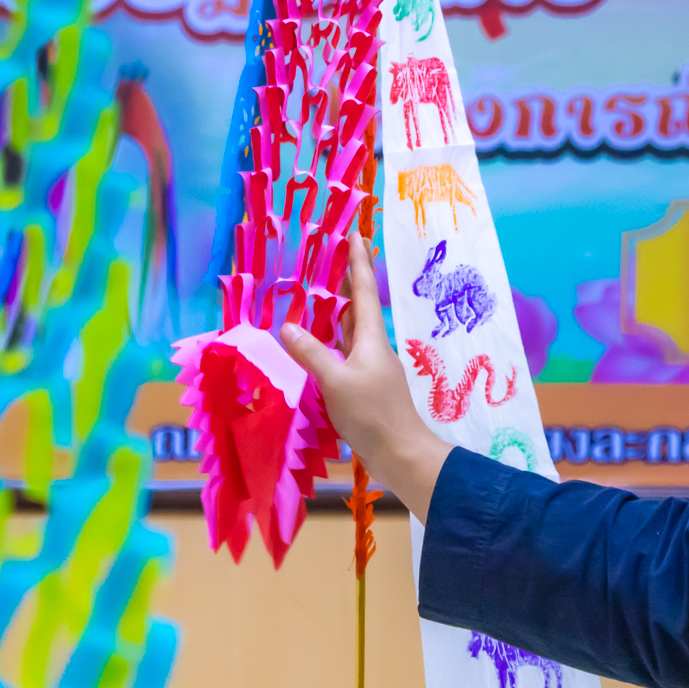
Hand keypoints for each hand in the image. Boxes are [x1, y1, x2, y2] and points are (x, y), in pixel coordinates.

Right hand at [279, 240, 453, 519]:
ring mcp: (371, 368)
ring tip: (317, 294)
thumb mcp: (336, 382)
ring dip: (336, 311)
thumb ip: (312, 353)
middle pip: (357, 307)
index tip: (355, 234)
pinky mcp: (365, 387)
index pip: (361, 291)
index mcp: (370, 339)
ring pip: (351, 330)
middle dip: (344, 281)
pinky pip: (345, 353)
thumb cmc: (373, 414)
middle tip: (328, 257)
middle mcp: (373, 348)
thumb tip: (287, 326)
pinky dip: (331, 341)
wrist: (401, 454)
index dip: (357, 262)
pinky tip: (318, 345)